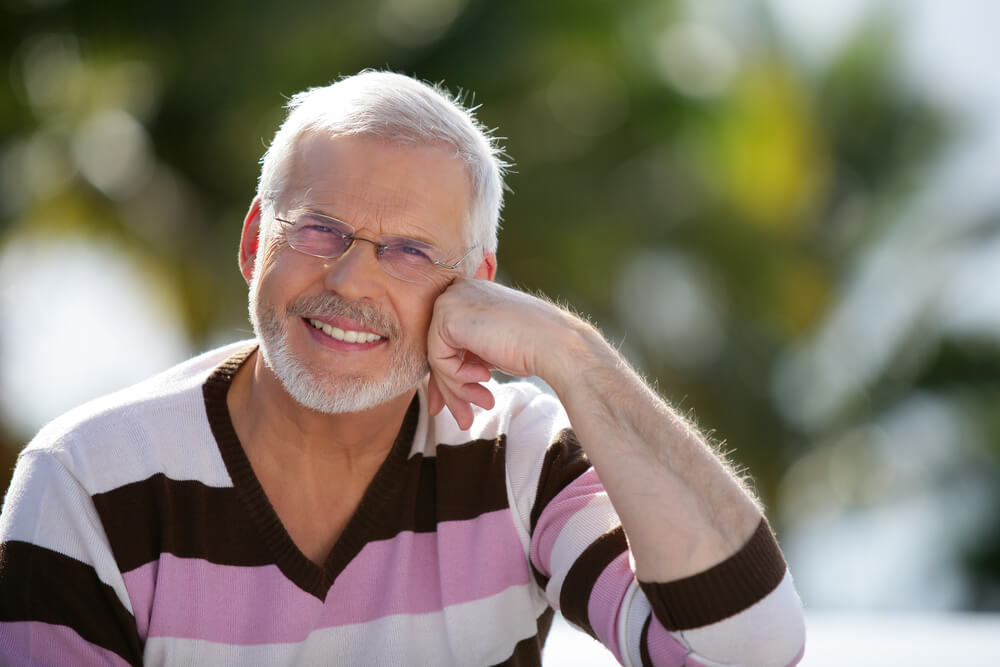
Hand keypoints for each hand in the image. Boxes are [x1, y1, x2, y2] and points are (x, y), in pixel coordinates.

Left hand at [425, 278, 575, 428]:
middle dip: (452, 390)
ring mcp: (450, 300)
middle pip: (440, 350)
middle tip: (465, 419)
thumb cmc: (533, 350)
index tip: (462, 409)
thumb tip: (434, 399)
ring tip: (484, 402)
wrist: (556, 345)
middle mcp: (457, 291)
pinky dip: (458, 378)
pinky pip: (439, 359)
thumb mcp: (490, 353)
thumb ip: (463, 363)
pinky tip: (485, 378)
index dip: (451, 379)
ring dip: (458, 390)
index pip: (447, 341)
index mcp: (469, 295)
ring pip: (437, 359)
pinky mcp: (447, 315)